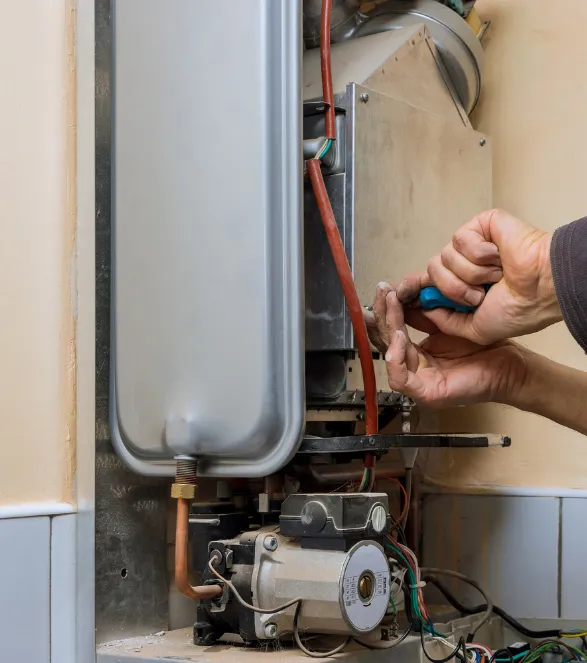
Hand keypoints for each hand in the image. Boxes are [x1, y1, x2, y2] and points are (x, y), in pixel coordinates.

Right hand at [365, 283, 526, 406]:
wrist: (510, 366)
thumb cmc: (486, 347)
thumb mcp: (449, 323)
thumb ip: (425, 314)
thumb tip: (403, 294)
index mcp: (418, 355)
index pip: (391, 332)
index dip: (386, 310)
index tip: (385, 289)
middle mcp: (415, 369)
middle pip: (386, 342)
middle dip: (382, 314)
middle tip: (383, 291)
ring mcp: (419, 383)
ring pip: (389, 357)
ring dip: (387, 329)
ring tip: (392, 305)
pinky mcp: (426, 394)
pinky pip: (400, 379)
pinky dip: (396, 358)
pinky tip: (400, 336)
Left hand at [396, 209, 561, 344]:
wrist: (540, 290)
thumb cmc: (518, 310)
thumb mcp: (474, 329)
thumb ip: (446, 321)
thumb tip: (423, 309)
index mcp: (462, 287)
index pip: (428, 283)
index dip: (412, 288)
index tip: (400, 294)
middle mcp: (464, 266)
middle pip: (431, 272)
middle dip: (453, 289)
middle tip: (480, 295)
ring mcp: (471, 245)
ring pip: (443, 258)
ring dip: (471, 274)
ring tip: (495, 276)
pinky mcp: (480, 226)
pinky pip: (460, 240)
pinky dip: (480, 254)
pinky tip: (497, 257)